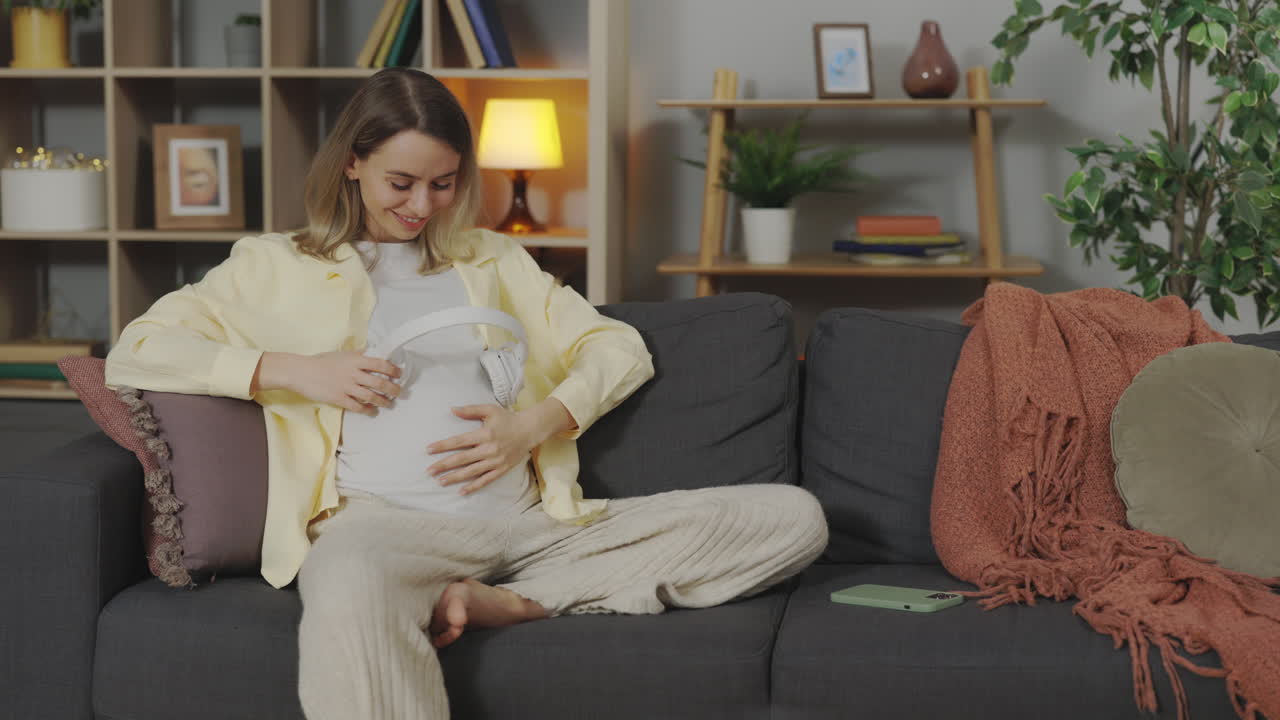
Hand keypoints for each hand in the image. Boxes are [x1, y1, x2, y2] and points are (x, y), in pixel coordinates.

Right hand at [262, 351, 400, 415]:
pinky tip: (372, 411)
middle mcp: (354, 373)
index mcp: (356, 360)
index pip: (381, 364)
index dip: (393, 370)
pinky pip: (358, 407)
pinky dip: (368, 410)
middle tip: (399, 392)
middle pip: (380, 383)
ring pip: (371, 397)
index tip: (399, 375)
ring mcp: (347, 387)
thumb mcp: (342, 354)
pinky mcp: (339, 398)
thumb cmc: (321, 361)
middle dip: (393, 389)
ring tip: (389, 403)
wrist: (301, 372)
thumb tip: (372, 352)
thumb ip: (358, 354)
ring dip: (383, 401)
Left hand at [427, 405, 541, 494]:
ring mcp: (495, 461)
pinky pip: (485, 480)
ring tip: (440, 481)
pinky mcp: (501, 469)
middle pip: (462, 459)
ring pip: (471, 472)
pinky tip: (461, 491)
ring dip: (454, 477)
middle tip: (429, 471)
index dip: (442, 445)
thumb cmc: (508, 419)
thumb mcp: (489, 410)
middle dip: (443, 465)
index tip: (428, 450)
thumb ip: (470, 410)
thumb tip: (452, 409)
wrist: (530, 430)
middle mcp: (489, 449)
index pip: (459, 441)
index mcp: (484, 434)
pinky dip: (473, 487)